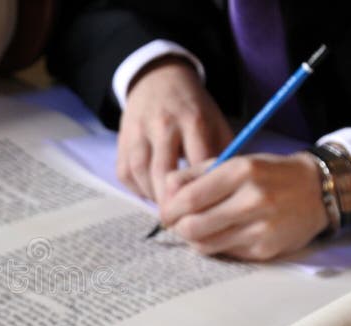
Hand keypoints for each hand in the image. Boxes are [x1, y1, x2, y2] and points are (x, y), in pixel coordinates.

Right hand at [117, 57, 232, 204]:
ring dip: (153, 197)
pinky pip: (125, 173)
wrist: (158, 79)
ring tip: (167, 210)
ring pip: (140, 173)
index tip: (208, 210)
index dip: (202, 191)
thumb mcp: (215, 121)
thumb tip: (228, 191)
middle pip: (163, 172)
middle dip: (172, 202)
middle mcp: (162, 125)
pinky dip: (137, 189)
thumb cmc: (192, 107)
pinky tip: (151, 194)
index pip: (196, 163)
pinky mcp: (122, 140)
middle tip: (182, 221)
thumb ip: (222, 153)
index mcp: (192, 120)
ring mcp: (138, 132)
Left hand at [160, 152, 328, 260]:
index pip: (188, 199)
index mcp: (240, 171)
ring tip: (201, 228)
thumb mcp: (232, 162)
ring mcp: (260, 228)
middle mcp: (252, 199)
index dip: (168, 210)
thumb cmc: (267, 174)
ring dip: (194, 239)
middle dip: (177, 227)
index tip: (166, 213)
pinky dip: (218, 245)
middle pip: (191, 227)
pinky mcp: (265, 249)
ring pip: (204, 245)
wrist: (318, 189)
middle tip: (179, 223)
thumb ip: (193, 176)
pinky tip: (227, 233)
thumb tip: (164, 196)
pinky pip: (225, 253)